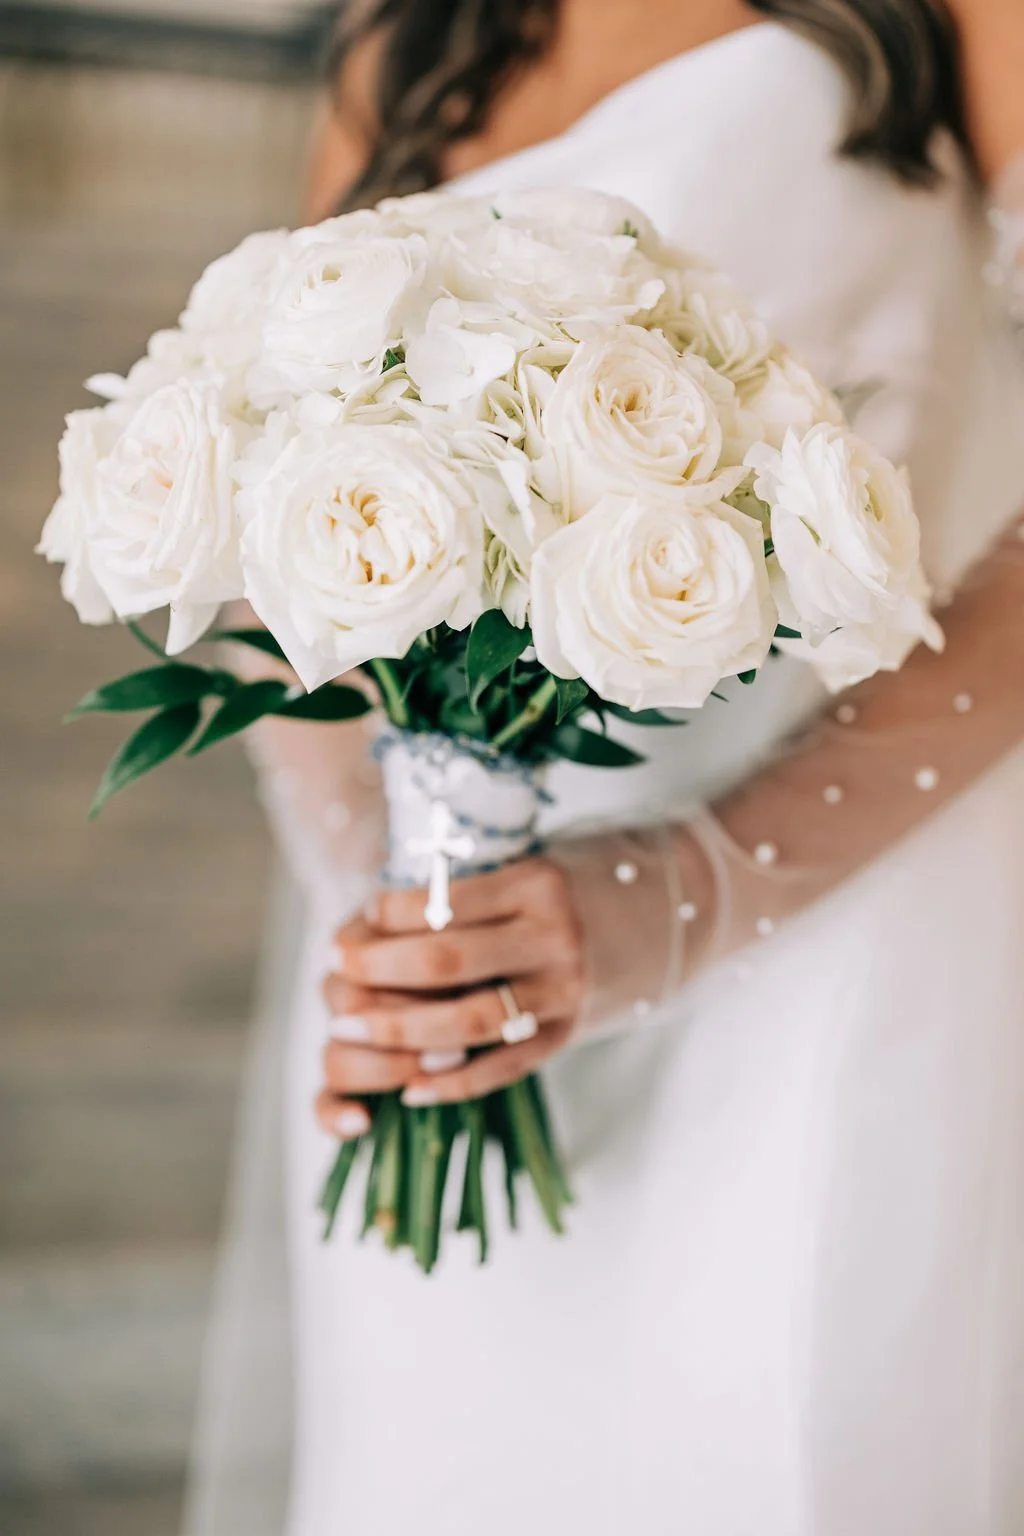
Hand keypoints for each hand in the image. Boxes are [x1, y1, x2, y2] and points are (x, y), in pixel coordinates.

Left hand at [317, 858, 585, 1138]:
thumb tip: (363, 931)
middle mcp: (555, 938)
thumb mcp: (496, 874)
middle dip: (378, 970)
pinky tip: (408, 1087)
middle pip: (448, 960)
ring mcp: (561, 993)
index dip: (387, 915)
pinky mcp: (560, 1037)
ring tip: (347, 1027)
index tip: (355, 920)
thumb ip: (441, 896)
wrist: (606, 928)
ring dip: (399, 1029)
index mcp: (536, 885)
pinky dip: (451, 1083)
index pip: (443, 901)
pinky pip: (500, 1069)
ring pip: (470, 1021)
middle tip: (336, 972)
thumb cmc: (523, 900)